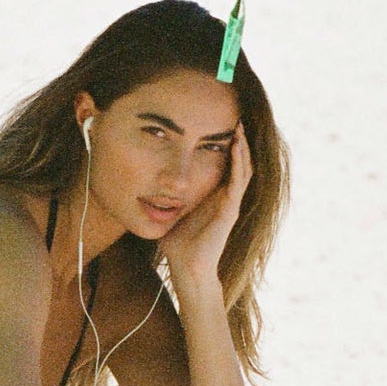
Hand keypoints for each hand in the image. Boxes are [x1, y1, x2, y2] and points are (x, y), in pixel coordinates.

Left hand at [160, 122, 251, 292]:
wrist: (187, 268)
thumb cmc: (177, 244)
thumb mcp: (169, 210)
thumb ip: (164, 195)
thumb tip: (143, 180)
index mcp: (214, 196)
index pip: (223, 164)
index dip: (224, 145)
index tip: (217, 124)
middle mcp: (225, 197)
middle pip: (238, 162)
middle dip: (238, 141)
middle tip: (236, 117)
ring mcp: (230, 203)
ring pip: (243, 168)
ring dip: (242, 147)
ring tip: (240, 126)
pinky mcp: (230, 210)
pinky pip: (238, 181)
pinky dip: (239, 162)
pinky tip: (236, 146)